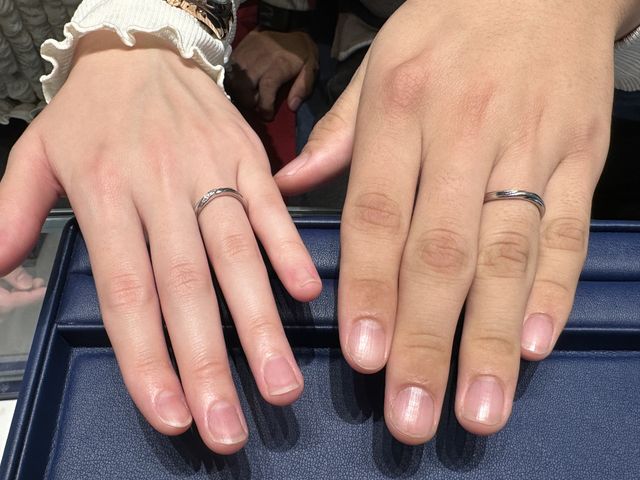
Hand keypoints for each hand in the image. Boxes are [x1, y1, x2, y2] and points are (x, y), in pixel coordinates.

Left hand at [0, 31, 320, 453]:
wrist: (141, 48)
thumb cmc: (91, 112)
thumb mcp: (36, 155)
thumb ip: (12, 215)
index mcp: (104, 192)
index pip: (126, 291)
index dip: (147, 358)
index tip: (170, 414)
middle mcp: (159, 186)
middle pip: (186, 286)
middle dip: (209, 362)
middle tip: (229, 425)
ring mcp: (210, 170)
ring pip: (236, 253)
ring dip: (259, 321)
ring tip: (279, 382)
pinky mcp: (247, 156)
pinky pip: (271, 206)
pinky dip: (288, 249)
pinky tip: (306, 294)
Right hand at [228, 29, 317, 119]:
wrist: (289, 24)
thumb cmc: (301, 51)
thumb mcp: (310, 67)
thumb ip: (302, 87)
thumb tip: (292, 106)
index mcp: (277, 66)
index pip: (265, 91)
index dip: (264, 107)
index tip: (267, 115)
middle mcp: (259, 60)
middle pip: (244, 87)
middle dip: (248, 102)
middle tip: (255, 106)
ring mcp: (247, 52)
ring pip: (234, 79)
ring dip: (238, 92)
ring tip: (247, 97)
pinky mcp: (239, 48)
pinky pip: (230, 68)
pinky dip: (233, 80)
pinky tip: (241, 85)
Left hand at [276, 0, 639, 442]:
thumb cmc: (448, 25)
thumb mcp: (379, 65)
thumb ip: (337, 135)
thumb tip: (288, 191)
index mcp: (402, 110)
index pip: (378, 215)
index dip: (370, 291)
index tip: (362, 360)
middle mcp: (464, 132)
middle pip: (442, 253)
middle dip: (426, 341)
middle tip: (413, 416)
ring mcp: (531, 146)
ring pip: (509, 255)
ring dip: (490, 339)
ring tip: (478, 408)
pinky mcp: (584, 155)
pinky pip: (567, 230)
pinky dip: (552, 290)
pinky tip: (533, 345)